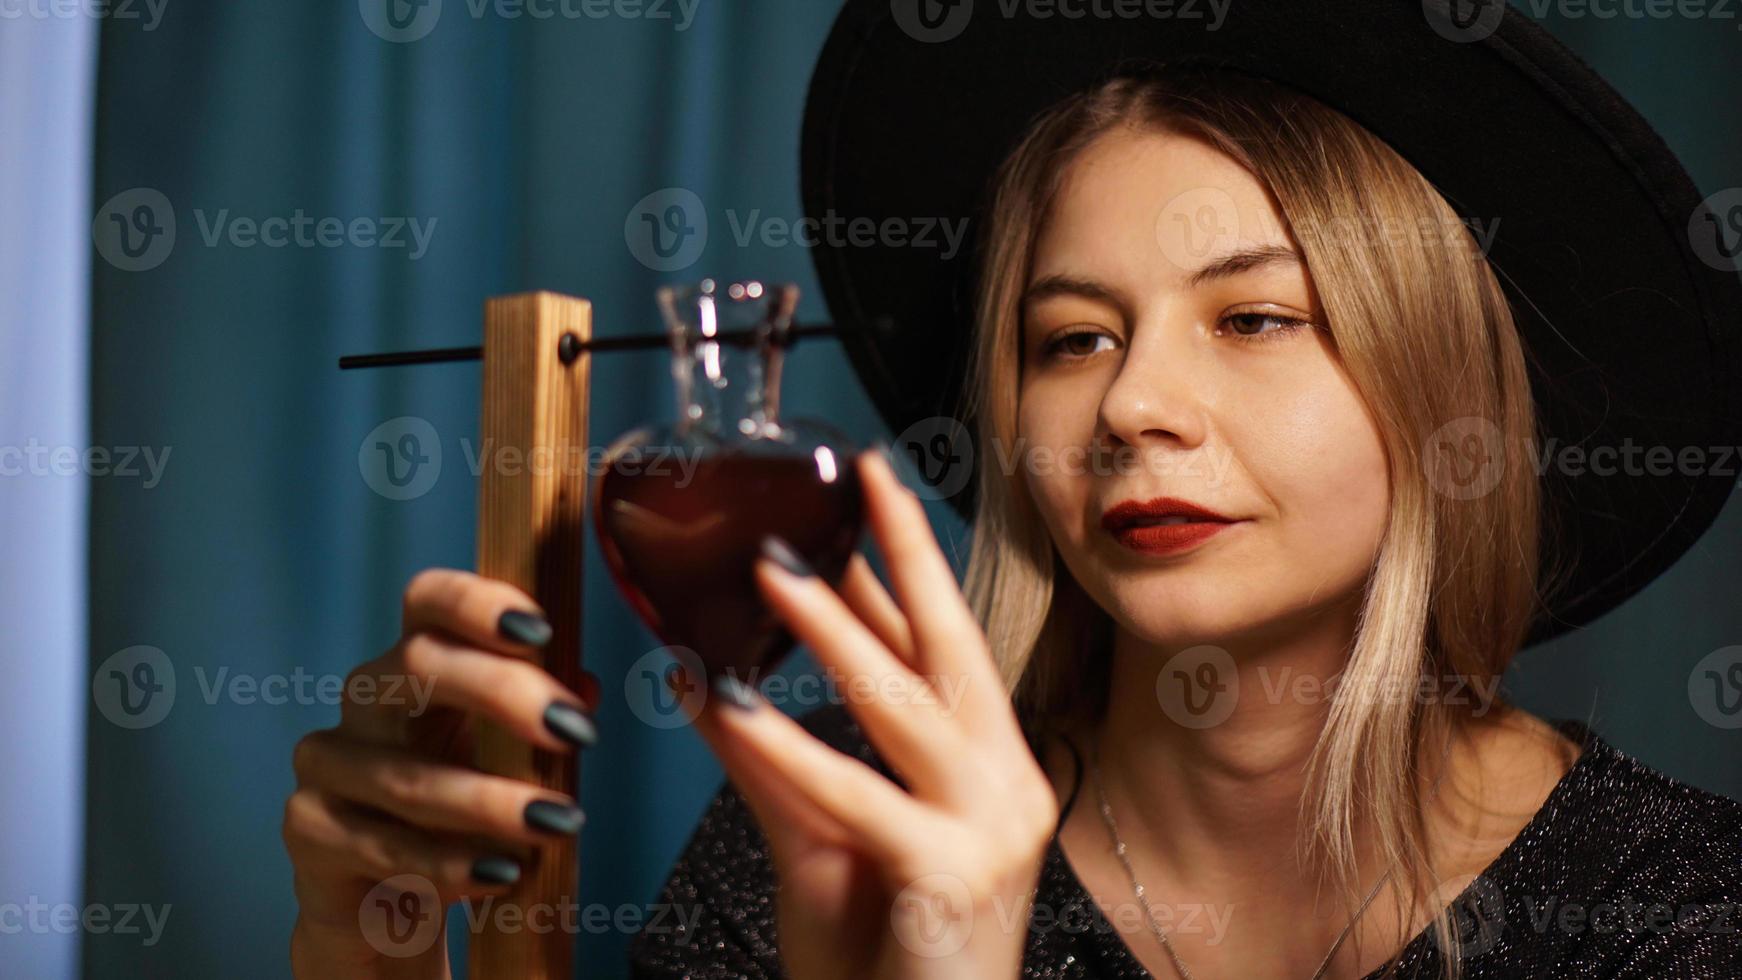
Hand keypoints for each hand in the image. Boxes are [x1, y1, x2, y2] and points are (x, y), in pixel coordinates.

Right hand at [283, 570, 599, 978]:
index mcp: (416, 663)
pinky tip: (503, 873)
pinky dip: (451, 863)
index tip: (542, 630)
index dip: (478, 603)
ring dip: (491, 801)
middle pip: (418, 665)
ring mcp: (328, 763)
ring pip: (408, 774)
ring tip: (558, 821)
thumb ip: (543, 721)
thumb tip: (587, 687)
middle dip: (502, 692)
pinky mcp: (308, 831)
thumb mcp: (511, 761)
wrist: (384, 907)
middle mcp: (365, 700)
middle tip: (575, 729)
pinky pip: (384, 845)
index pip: (429, 601)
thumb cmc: (458, 816)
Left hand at [680, 447, 1059, 979]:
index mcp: (985, 768)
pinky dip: (792, 748)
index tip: (861, 494)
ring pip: (906, 703)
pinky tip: (734, 705)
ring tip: (770, 568)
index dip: (896, 568)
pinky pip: (861, 795)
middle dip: (906, 550)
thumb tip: (704, 678)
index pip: (935, 650)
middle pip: (950, 644)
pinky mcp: (959, 873)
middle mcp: (1008, 782)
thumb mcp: (818, 842)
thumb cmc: (881, 961)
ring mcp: (995, 826)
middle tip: (861, 472)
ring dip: (835, 628)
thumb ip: (770, 763)